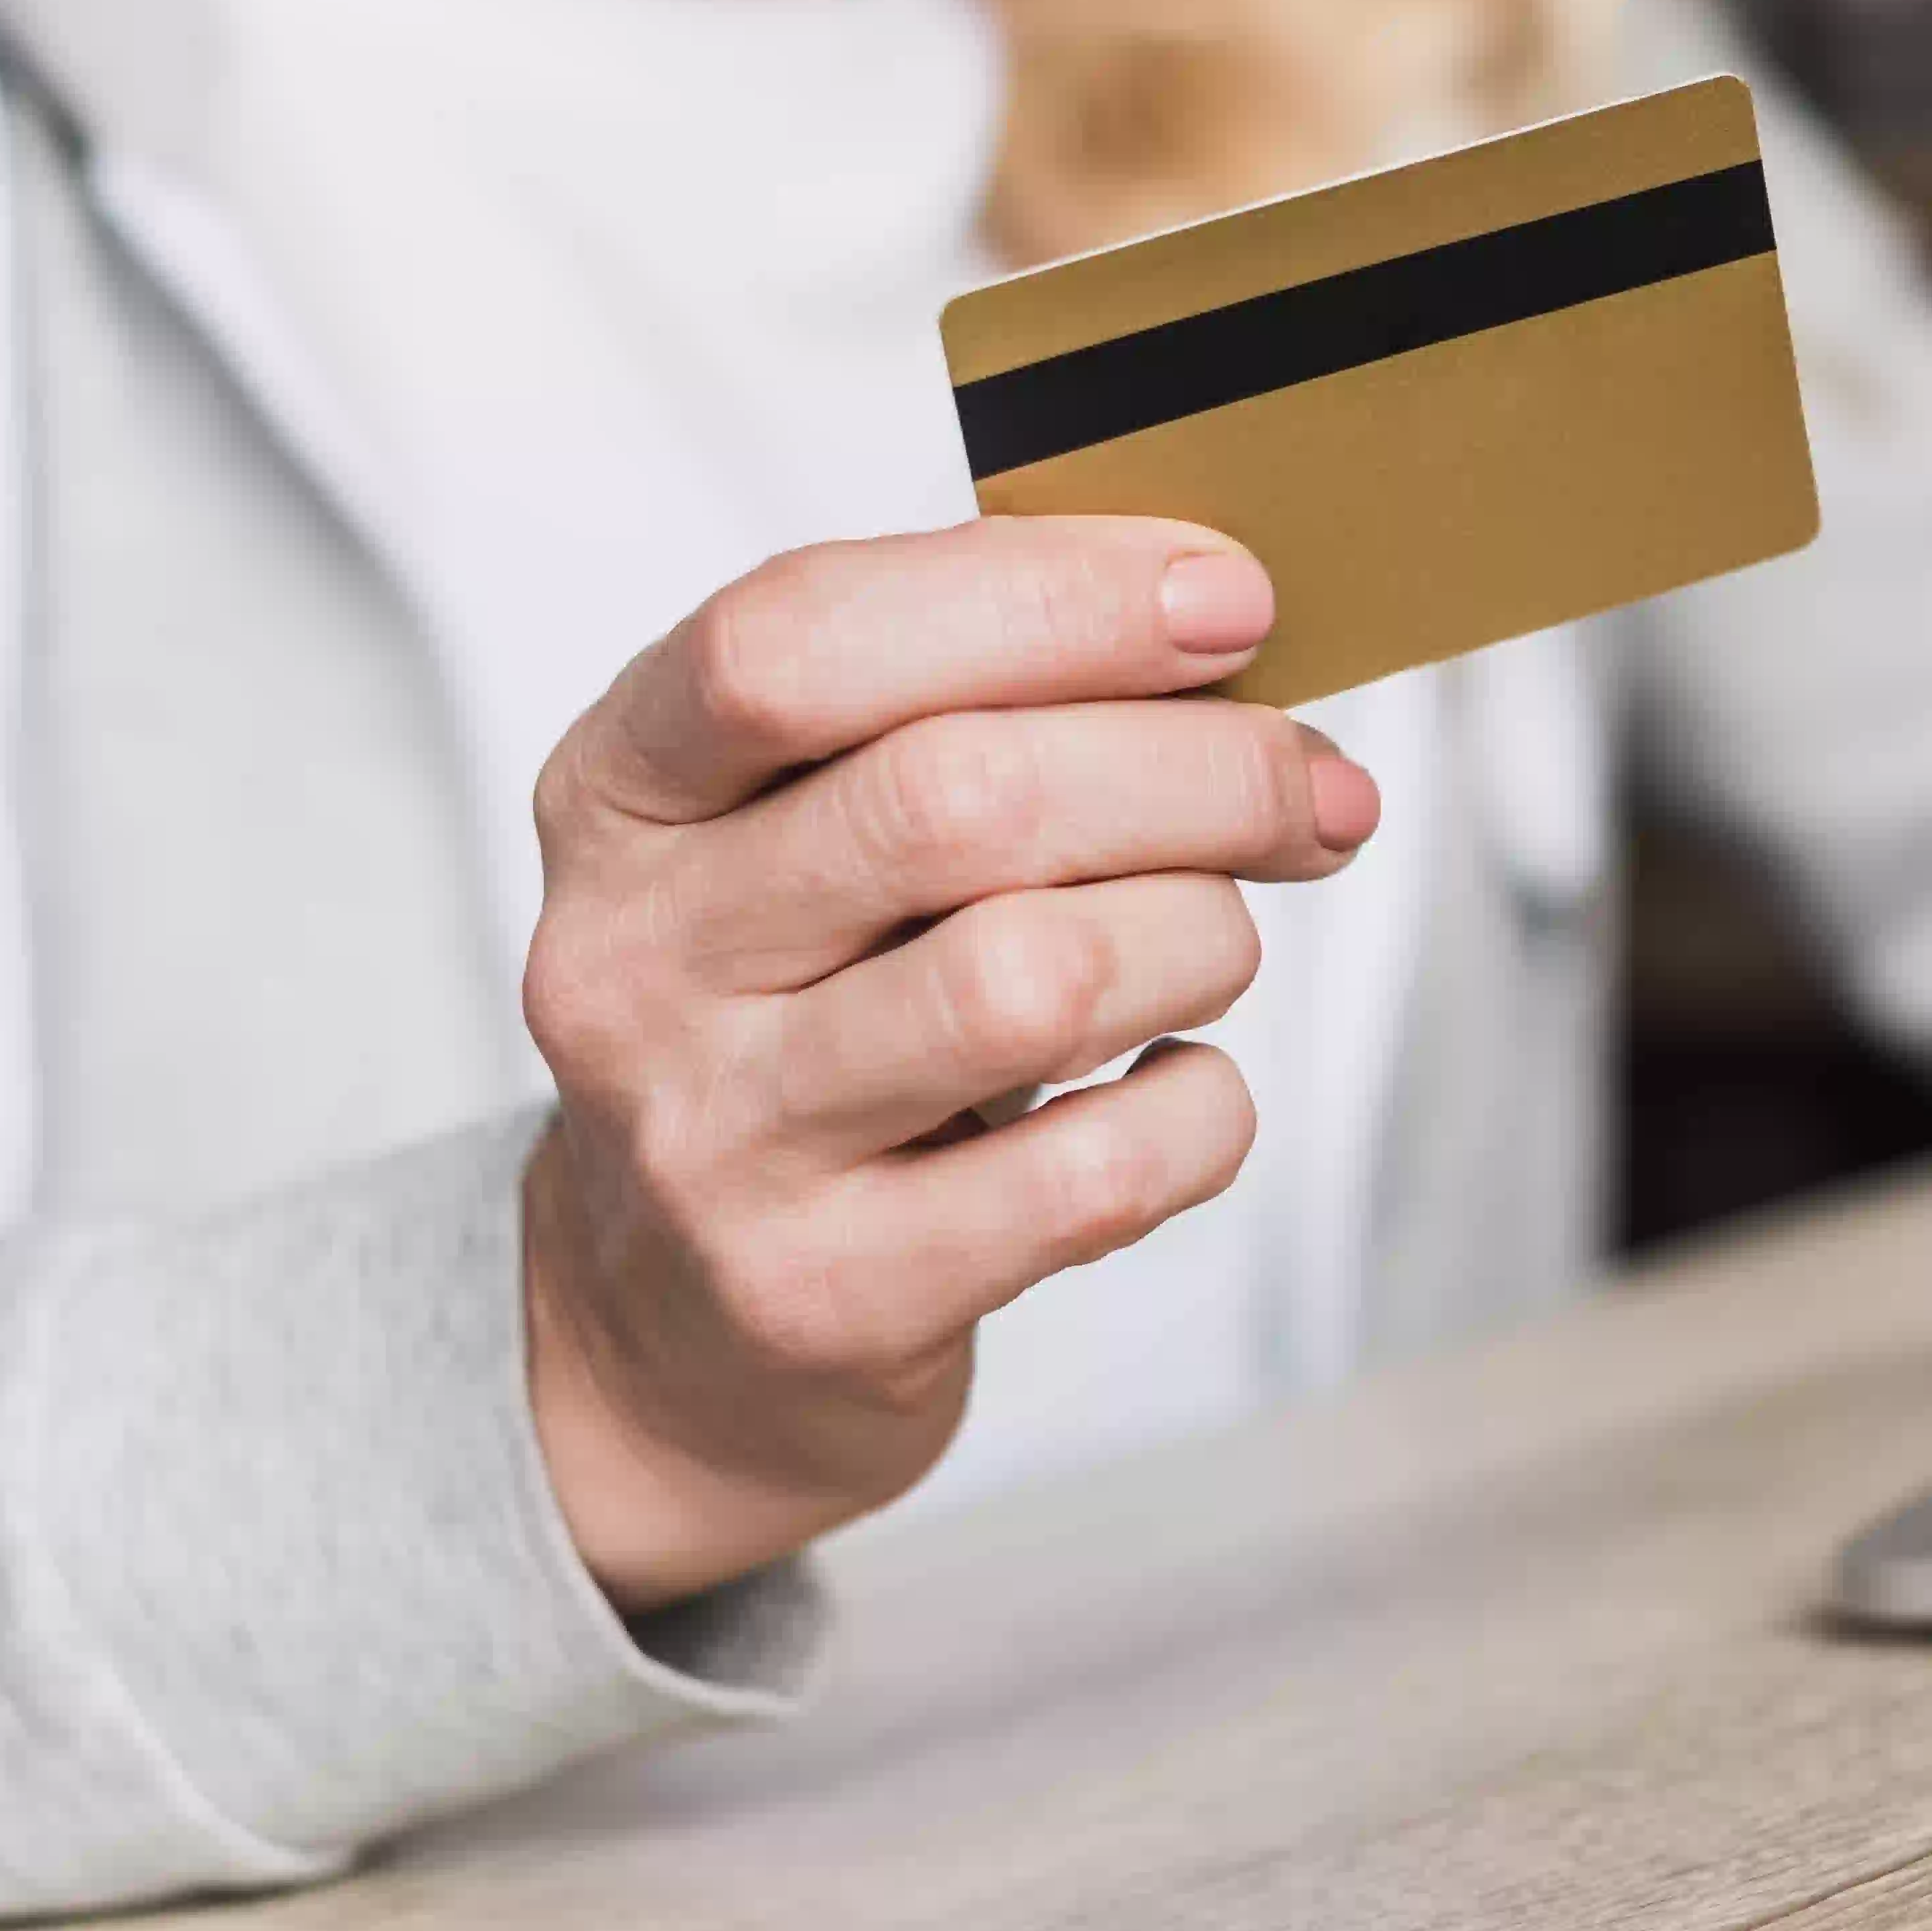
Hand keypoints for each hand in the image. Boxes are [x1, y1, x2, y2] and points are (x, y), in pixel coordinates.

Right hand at [513, 518, 1375, 1608]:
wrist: (675, 1336)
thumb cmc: (804, 1019)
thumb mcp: (805, 834)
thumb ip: (960, 707)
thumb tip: (1227, 619)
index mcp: (619, 792)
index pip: (800, 635)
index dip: (1047, 594)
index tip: (1230, 598)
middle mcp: (632, 961)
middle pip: (958, 796)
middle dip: (1202, 770)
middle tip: (1312, 790)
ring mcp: (716, 1143)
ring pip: (1038, 979)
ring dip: (1199, 937)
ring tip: (1211, 944)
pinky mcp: (823, 1299)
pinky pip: (1095, 1174)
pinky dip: (1198, 1111)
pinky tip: (1174, 1090)